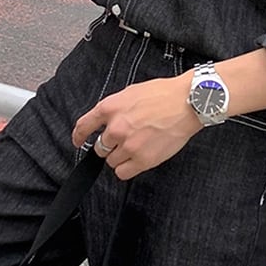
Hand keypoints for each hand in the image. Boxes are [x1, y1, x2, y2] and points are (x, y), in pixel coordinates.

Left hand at [72, 76, 201, 180]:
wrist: (187, 103)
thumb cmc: (164, 94)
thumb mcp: (131, 92)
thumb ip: (115, 108)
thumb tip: (107, 121)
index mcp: (110, 108)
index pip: (84, 126)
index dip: (79, 136)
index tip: (78, 141)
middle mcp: (115, 128)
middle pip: (100, 148)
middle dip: (110, 145)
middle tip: (125, 140)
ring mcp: (128, 145)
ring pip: (111, 161)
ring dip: (120, 156)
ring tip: (137, 146)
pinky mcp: (142, 160)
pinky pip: (123, 173)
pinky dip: (127, 168)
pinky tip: (137, 159)